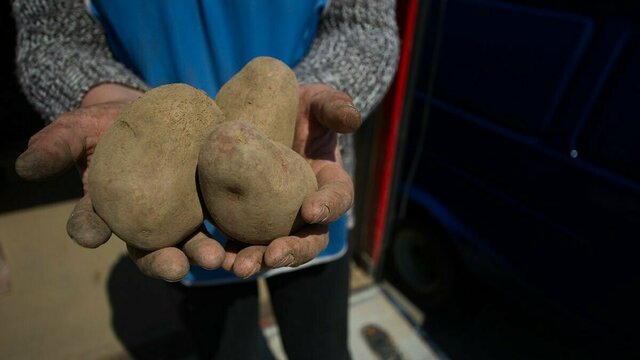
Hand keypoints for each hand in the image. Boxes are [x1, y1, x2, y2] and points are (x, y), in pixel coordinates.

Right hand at [15, 84, 225, 281]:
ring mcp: (180, 214)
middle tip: (173, 267)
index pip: (92, 223)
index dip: (89, 228)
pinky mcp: (211, 202)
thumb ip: (57, 145)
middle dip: (160, 261)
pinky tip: (242, 246)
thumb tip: (22, 164)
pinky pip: (222, 223)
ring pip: (189, 242)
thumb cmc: (113, 122)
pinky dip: (231, 238)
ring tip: (213, 259)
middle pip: (148, 248)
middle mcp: (144, 220)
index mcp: (108, 208)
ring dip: (200, 254)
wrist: (158, 111)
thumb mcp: (80, 127)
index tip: (90, 233)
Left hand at [221, 83, 360, 277]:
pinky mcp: (245, 221)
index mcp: (329, 185)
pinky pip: (239, 243)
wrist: (263, 115)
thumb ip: (334, 107)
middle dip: (292, 251)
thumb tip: (352, 119)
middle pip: (308, 240)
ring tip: (238, 266)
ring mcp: (276, 221)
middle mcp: (306, 211)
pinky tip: (214, 258)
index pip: (337, 200)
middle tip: (272, 255)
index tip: (310, 210)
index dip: (328, 207)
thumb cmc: (298, 108)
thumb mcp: (318, 102)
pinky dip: (228, 253)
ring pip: (273, 250)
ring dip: (257, 260)